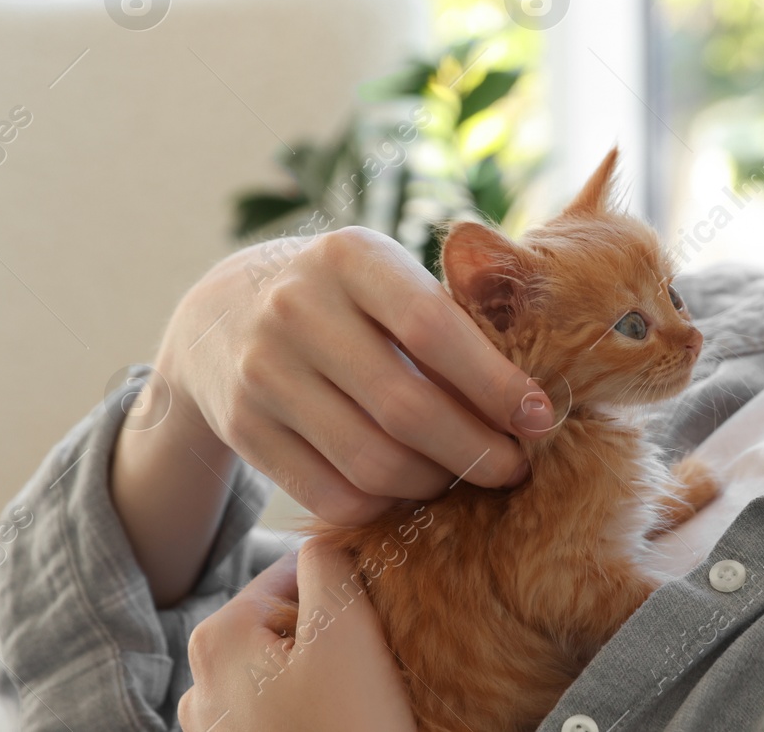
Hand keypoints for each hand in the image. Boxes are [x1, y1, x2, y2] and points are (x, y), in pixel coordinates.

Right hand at [113, 226, 553, 604]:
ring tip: (465, 475)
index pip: (433, 328)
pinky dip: (384, 506)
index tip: (540, 418)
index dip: (495, 383)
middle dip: (476, 450)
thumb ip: (455, 317)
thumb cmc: (348, 298)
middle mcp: (297, 308)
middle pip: (406, 408)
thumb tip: (535, 401)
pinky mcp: (242, 428)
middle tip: (515, 467)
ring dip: (435, 482)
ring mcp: (263, 371)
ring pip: (371, 461)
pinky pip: (330, 494)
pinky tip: (410, 490)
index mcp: (350, 256)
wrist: (222, 313)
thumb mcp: (390, 276)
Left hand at [179, 545, 415, 731]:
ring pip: (287, 666)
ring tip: (358, 700)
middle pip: (287, 619)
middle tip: (370, 665)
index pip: (295, 570)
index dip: (347, 585)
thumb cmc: (350, 730)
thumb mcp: (346, 628)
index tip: (375, 620)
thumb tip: (325, 539)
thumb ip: (328, 562)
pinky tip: (340, 724)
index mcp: (217, 635)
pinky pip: (283, 709)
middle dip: (332, 630)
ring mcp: (217, 729)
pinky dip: (313, 708)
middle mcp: (200, 679)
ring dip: (325, 671)